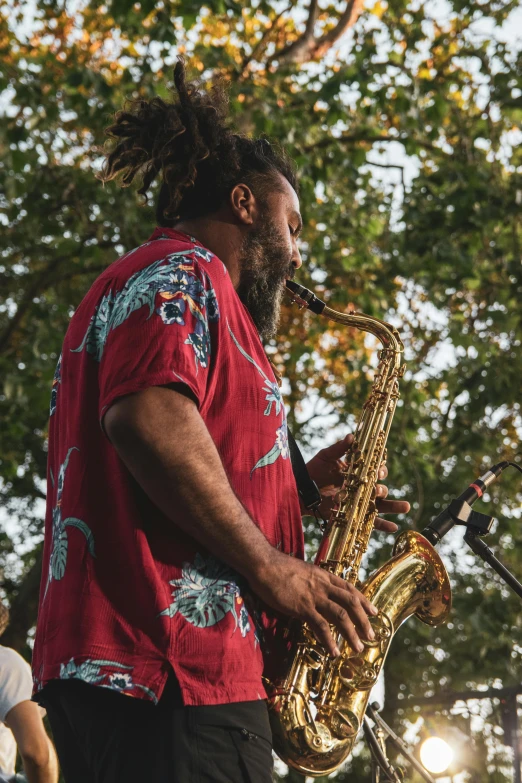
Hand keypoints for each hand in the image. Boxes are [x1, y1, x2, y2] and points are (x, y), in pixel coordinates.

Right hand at [250, 550, 377, 656]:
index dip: (364, 601)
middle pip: (351, 602)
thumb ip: (313, 583)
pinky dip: (329, 640)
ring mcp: (314, 596)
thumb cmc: (278, 568)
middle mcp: (323, 585)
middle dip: (363, 620)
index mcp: (323, 576)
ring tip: (358, 648)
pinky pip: (320, 626)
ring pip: (340, 615)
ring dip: (352, 633)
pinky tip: (333, 652)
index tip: (374, 612)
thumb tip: (317, 594)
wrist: (264, 564)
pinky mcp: (302, 607)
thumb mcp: (302, 572)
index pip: (350, 589)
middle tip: (371, 636)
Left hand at [306, 434, 409, 532]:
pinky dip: (383, 525)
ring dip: (393, 506)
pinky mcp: (353, 515)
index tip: (377, 472)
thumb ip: (339, 448)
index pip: (375, 470)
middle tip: (378, 488)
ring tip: (405, 506)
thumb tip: (352, 436)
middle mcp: (361, 487)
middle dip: (383, 488)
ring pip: (381, 505)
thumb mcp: (326, 457)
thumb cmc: (313, 470)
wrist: (301, 490)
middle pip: (380, 488)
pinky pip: (371, 522)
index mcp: (357, 472)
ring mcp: (358, 502)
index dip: (380, 470)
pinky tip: (393, 527)